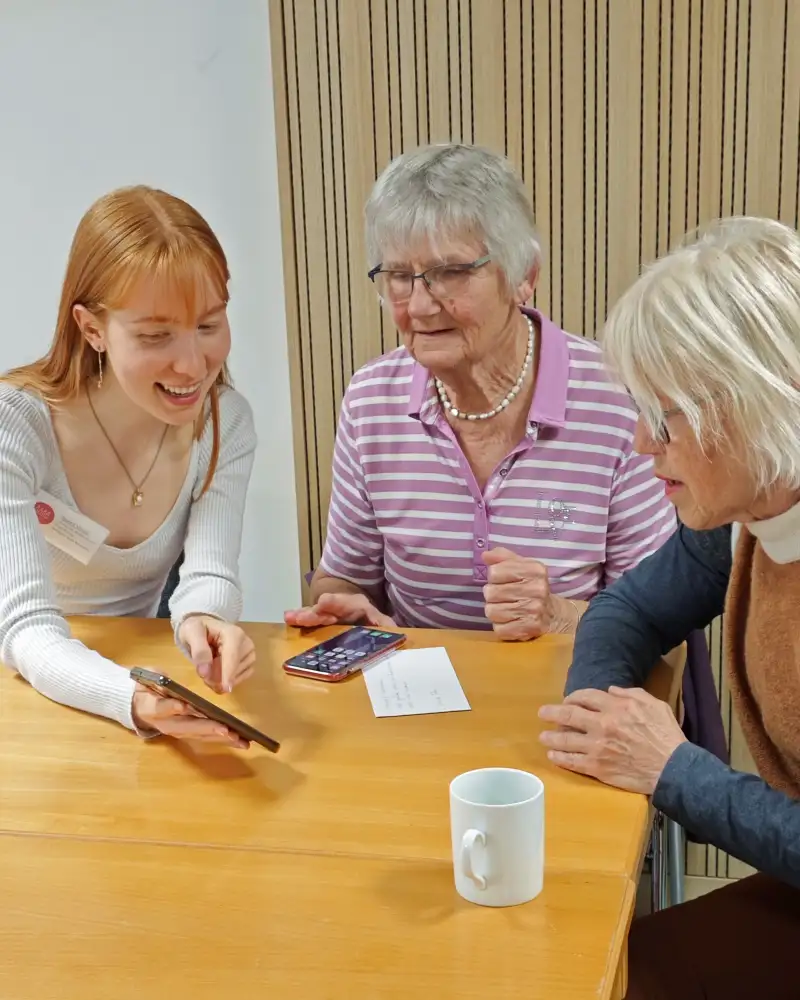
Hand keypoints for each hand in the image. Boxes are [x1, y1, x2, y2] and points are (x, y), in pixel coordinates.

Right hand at [131, 684, 248, 748]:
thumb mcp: (150, 679)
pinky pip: (206, 737)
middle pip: (188, 727)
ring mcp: (179, 731)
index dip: (173, 707)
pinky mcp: (188, 733)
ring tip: (240, 740)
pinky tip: (239, 741)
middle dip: (208, 728)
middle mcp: (168, 724)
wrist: (139, 706)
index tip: (184, 706)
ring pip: (200, 735)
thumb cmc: (148, 688)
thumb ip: (158, 681)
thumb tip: (167, 684)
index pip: (162, 708)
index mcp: (154, 708)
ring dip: (221, 739)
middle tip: (226, 730)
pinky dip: (223, 740)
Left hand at [177, 616, 255, 693]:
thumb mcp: (191, 633)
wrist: (203, 627)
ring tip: (208, 673)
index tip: (224, 689)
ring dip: (223, 680)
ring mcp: (249, 652)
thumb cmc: (196, 629)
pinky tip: (218, 675)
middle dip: (219, 677)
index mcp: (233, 633)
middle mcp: (246, 642)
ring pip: (238, 675)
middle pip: (235, 668)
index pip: (232, 657)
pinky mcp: (248, 661)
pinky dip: (229, 680)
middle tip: (203, 677)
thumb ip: (199, 651)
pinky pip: (241, 677)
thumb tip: (205, 672)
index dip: (228, 674)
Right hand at [284, 592, 396, 629]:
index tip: (323, 602)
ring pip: (312, 614)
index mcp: (351, 606)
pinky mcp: (316, 621)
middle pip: (323, 610)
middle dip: (313, 614)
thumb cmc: (363, 615)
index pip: (342, 603)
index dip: (333, 603)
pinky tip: (287, 618)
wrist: (353, 609)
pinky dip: (297, 620)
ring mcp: (324, 614)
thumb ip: (382, 623)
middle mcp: (335, 609)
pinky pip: (306, 620)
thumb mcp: (375, 618)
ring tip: (289, 617)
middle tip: (302, 617)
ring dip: (302, 616)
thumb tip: (394, 630)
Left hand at [482, 547, 555, 639]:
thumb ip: (502, 557)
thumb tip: (485, 555)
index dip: (494, 577)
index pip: (494, 572)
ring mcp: (534, 610)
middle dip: (492, 595)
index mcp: (534, 570)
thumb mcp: (521, 566)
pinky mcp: (529, 629)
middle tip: (504, 597)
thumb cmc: (530, 586)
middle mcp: (537, 589)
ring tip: (507, 609)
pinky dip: (501, 626)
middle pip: (490, 592)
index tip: (503, 581)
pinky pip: (499, 629)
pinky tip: (512, 621)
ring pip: (492, 611)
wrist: (553, 614)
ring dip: (495, 611)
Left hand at [537, 686, 685, 793]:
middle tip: (542, 713)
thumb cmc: (666, 735)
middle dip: (551, 713)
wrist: (672, 768)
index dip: (573, 697)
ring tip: (542, 737)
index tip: (568, 700)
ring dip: (550, 738)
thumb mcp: (653, 704)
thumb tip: (610, 690)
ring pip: (565, 740)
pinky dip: (559, 758)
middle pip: (568, 715)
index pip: (584, 697)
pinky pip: (572, 762)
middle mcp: (602, 725)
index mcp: (615, 707)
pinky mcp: (597, 768)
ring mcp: (597, 747)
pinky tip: (553, 756)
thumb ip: (631, 693)